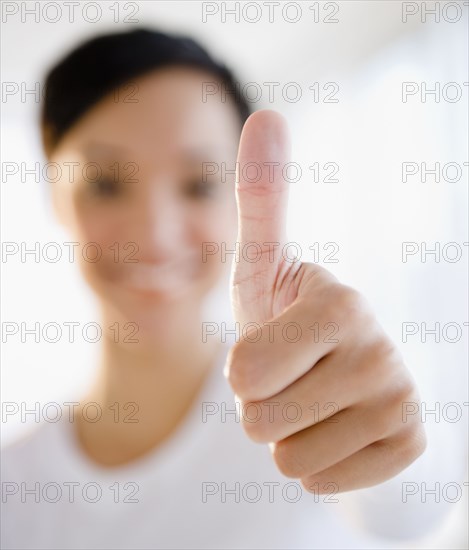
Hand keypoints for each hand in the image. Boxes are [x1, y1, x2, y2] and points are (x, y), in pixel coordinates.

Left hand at [225, 110, 425, 493]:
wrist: (334, 371)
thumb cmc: (286, 319)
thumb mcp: (263, 266)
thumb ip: (262, 199)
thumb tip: (265, 115)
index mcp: (338, 303)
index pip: (244, 374)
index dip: (241, 371)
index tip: (269, 347)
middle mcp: (379, 349)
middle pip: (260, 421)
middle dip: (260, 407)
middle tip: (289, 377)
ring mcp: (400, 401)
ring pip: (290, 459)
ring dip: (286, 435)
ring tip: (311, 400)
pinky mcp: (408, 444)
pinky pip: (320, 482)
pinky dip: (315, 463)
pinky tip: (336, 427)